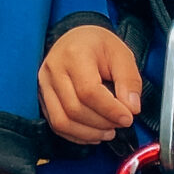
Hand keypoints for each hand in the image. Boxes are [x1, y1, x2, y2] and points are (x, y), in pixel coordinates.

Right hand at [38, 26, 143, 144]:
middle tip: (120, 124)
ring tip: (109, 131)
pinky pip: (55, 125)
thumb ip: (129, 81)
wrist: (77, 38)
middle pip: (74, 109)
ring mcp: (44, 84)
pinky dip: (76, 135)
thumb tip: (131, 108)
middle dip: (102, 123)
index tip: (128, 118)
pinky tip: (94, 133)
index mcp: (74, 54)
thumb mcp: (121, 54)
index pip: (88, 91)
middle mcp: (53, 69)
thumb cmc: (99, 46)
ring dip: (88, 133)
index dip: (110, 110)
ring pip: (62, 121)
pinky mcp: (42, 97)